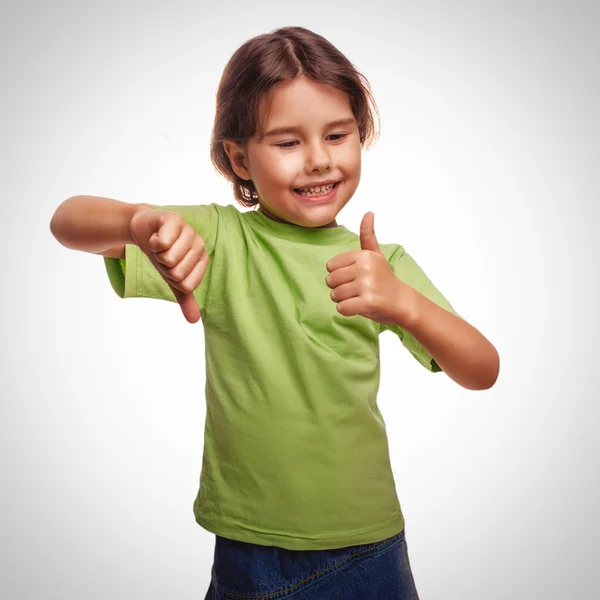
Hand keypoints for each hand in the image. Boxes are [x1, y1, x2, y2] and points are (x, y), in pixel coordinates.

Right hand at [129, 207, 208, 323]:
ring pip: (169, 258)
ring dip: (157, 254)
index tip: (170, 268)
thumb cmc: (162, 255)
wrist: (145, 231)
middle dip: (163, 267)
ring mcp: (188, 230)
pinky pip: (162, 243)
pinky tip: (155, 236)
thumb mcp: (172, 279)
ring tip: (160, 246)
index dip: (171, 280)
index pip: (186, 285)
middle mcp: (199, 244)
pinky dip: (152, 243)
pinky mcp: (174, 219)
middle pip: (177, 273)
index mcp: (202, 260)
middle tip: (163, 255)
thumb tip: (194, 321)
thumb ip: (184, 299)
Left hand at [325, 212, 414, 325]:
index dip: (339, 275)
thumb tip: (369, 212)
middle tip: (358, 290)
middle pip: (330, 281)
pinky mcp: (368, 302)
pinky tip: (360, 307)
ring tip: (360, 298)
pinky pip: (342, 308)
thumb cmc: (384, 279)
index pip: (331, 266)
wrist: (402, 302)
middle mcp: (365, 267)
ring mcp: (367, 285)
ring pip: (335, 295)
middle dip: (340, 289)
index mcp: (363, 255)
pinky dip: (348, 311)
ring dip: (344, 301)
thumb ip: (368, 235)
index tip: (356, 278)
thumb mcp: (376, 255)